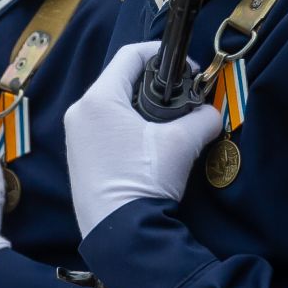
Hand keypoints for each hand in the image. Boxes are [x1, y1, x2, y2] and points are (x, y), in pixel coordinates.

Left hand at [63, 40, 221, 237]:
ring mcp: (76, 136)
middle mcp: (80, 112)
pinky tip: (149, 145)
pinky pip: (104, 128)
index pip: (130, 55)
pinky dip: (127, 127)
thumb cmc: (145, 180)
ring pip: (113, 105)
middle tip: (180, 97)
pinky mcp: (79, 157)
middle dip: (153, 85)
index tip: (184, 68)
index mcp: (99, 99)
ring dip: (141, 108)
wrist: (121, 234)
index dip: (160, 54)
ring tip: (168, 124)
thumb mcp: (182, 143)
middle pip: (120, 80)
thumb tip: (212, 113)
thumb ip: (203, 118)